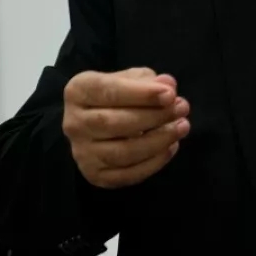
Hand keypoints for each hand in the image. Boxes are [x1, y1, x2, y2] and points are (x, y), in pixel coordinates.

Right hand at [62, 68, 189, 188]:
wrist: (97, 123)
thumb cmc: (119, 96)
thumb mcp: (132, 79)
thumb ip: (149, 81)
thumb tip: (168, 85)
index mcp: (78, 92)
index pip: (107, 91)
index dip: (141, 94)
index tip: (170, 95)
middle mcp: (73, 123)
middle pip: (113, 123)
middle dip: (154, 116)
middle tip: (182, 108)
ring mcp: (82, 153)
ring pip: (122, 152)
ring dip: (158, 140)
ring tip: (182, 127)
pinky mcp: (95, 175)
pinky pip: (127, 175)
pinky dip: (154, 162)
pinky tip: (171, 147)